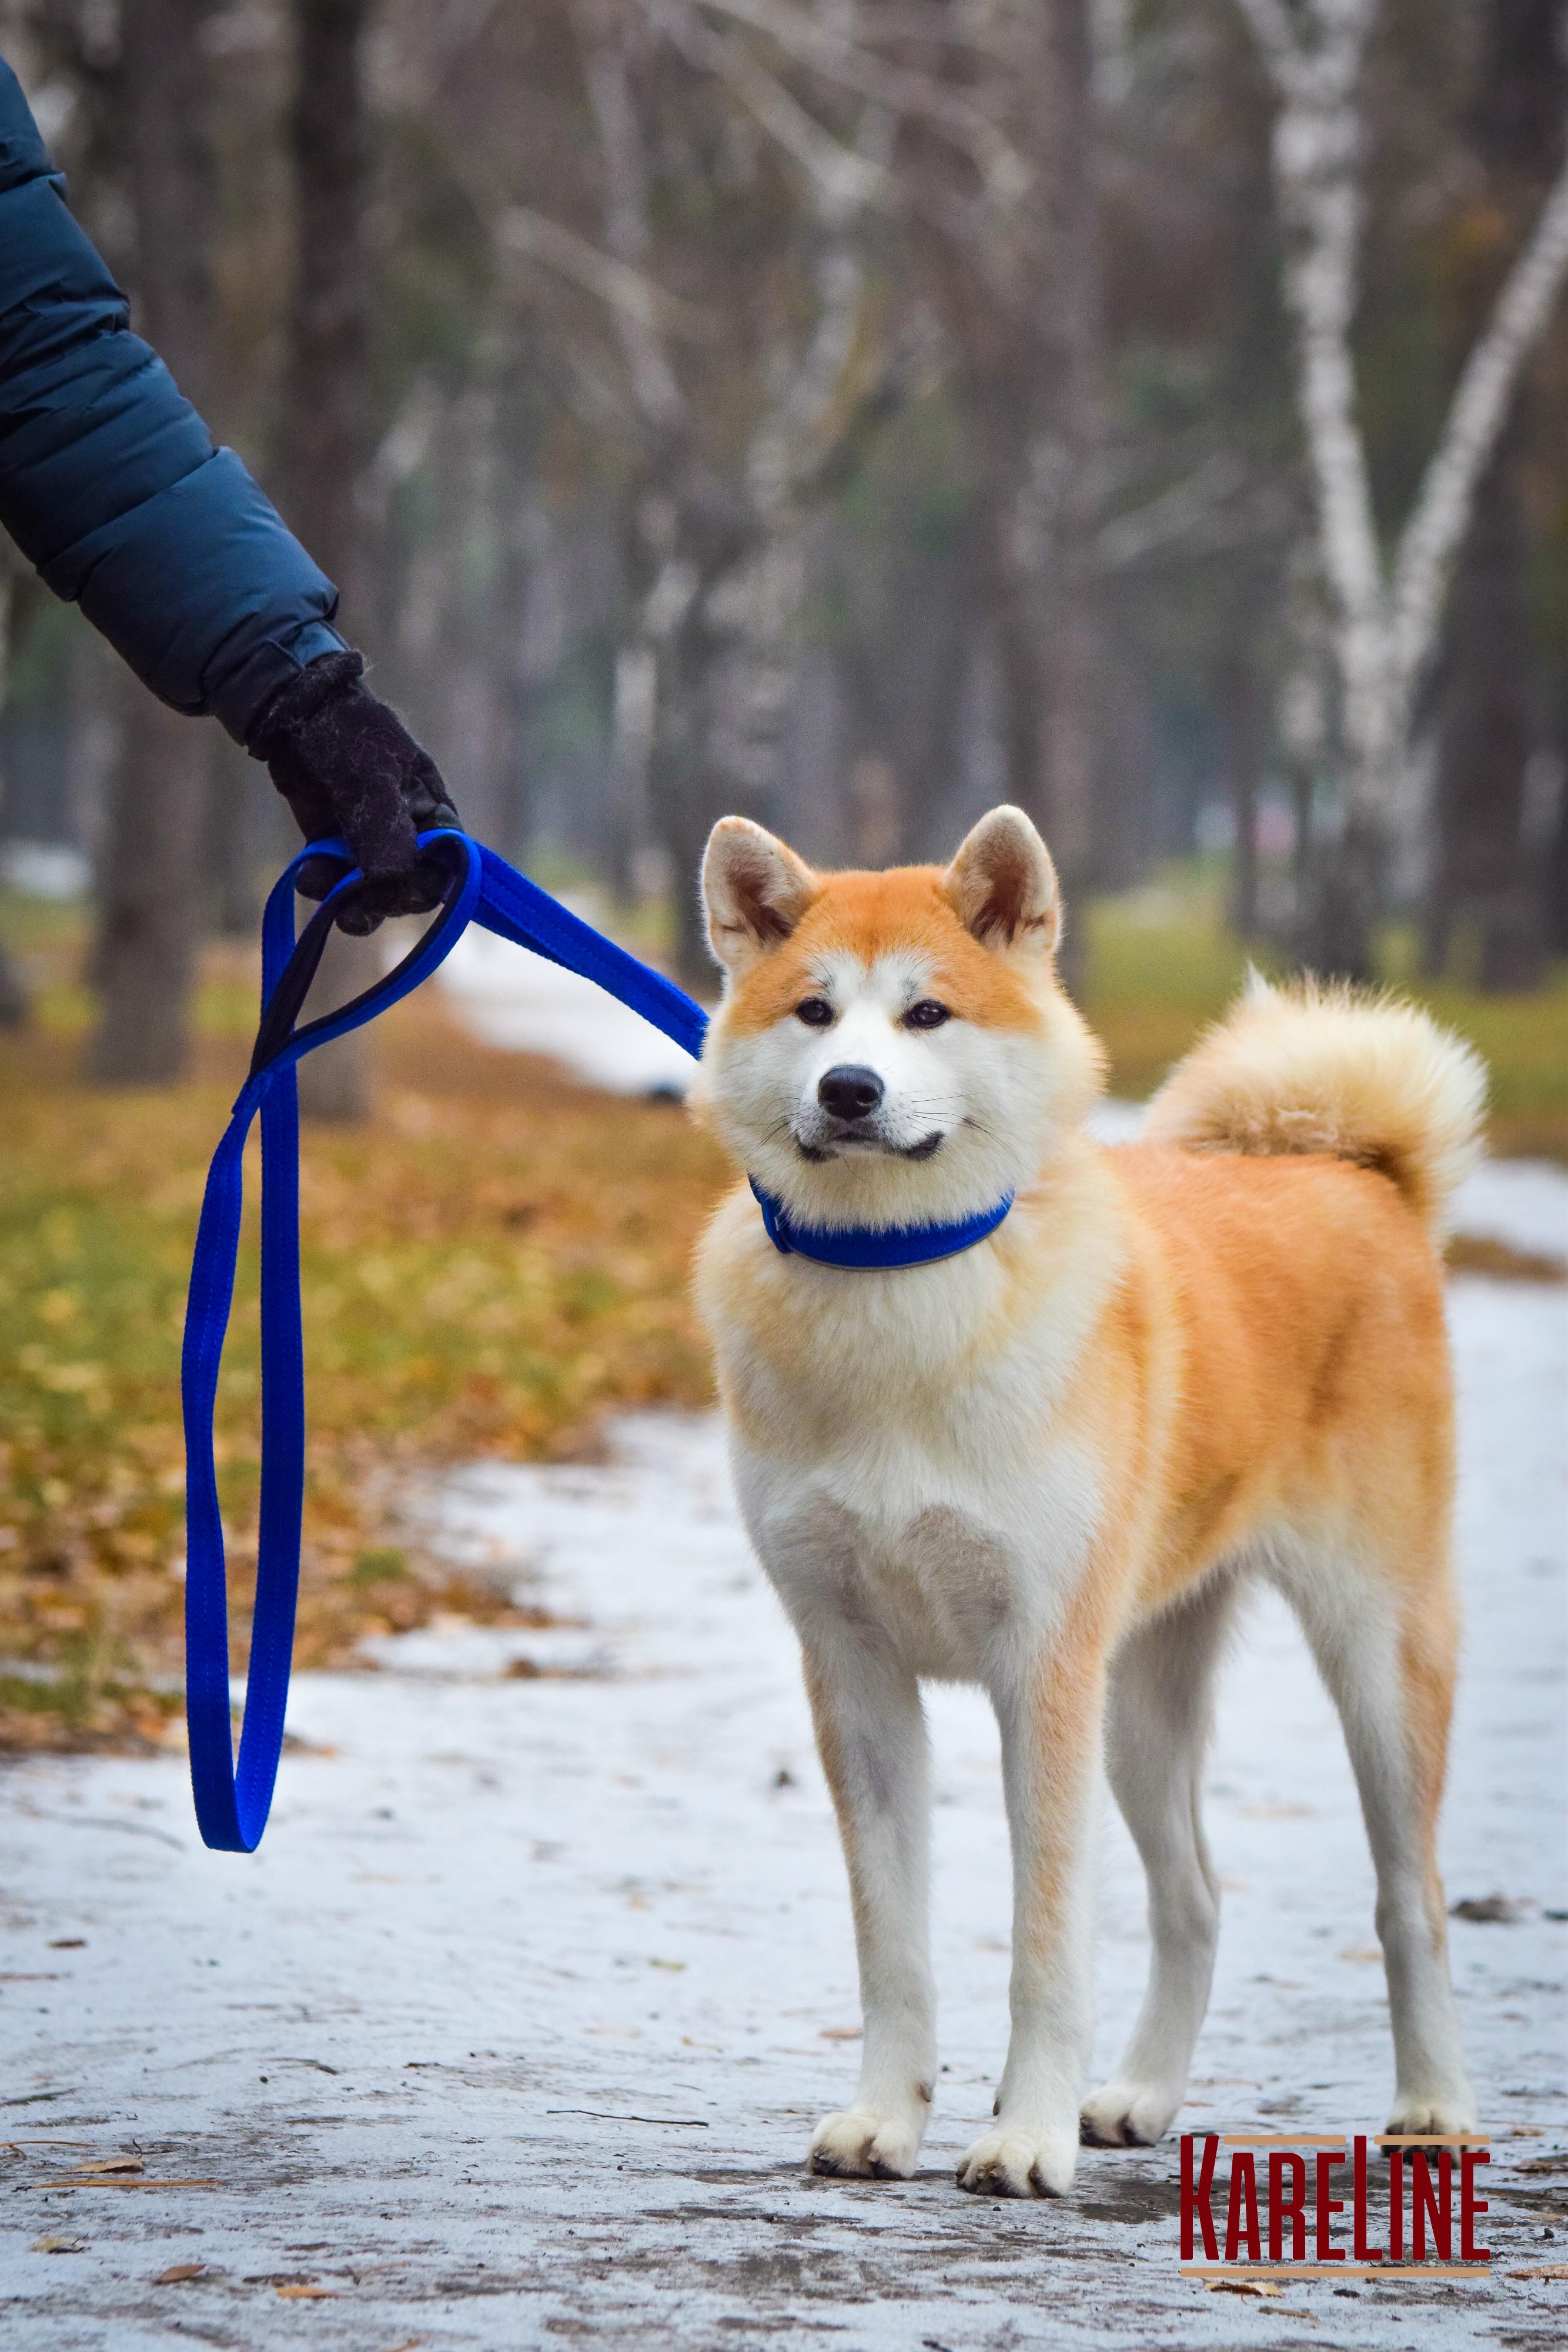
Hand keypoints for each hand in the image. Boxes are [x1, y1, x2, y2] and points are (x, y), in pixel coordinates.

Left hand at [248, 651, 460, 933]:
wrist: (296, 712)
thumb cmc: (350, 735)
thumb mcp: (373, 778)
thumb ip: (386, 830)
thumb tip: (393, 883)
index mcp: (434, 815)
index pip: (445, 868)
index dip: (425, 887)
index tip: (398, 893)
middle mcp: (408, 836)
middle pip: (409, 889)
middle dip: (385, 900)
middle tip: (360, 904)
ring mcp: (369, 845)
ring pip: (371, 893)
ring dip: (352, 904)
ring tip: (333, 904)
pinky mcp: (334, 848)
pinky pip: (335, 882)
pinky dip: (323, 886)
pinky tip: (308, 877)